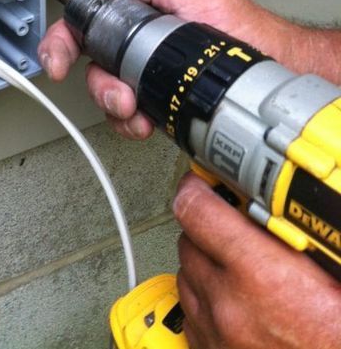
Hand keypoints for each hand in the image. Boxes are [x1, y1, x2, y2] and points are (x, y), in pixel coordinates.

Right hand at [20, 0, 323, 139]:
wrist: (268, 90)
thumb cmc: (250, 36)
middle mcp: (138, 31)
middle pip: (80, 34)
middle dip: (64, 51)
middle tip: (57, 64)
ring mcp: (141, 65)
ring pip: (96, 78)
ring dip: (105, 94)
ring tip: (129, 101)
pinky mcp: (149, 96)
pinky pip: (119, 109)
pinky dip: (125, 119)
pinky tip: (142, 119)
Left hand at [173, 174, 340, 348]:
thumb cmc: (335, 329)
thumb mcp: (331, 269)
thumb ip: (305, 235)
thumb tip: (297, 206)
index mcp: (260, 274)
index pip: (197, 208)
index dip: (199, 187)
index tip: (205, 180)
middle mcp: (228, 303)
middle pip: (188, 239)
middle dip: (208, 228)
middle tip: (236, 225)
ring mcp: (217, 335)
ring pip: (186, 276)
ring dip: (205, 265)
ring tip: (238, 265)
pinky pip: (192, 314)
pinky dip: (206, 303)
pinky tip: (233, 301)